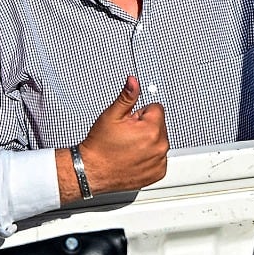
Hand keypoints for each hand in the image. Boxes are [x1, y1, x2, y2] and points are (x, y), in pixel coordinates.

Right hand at [73, 77, 167, 196]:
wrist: (93, 171)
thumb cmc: (100, 146)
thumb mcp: (111, 116)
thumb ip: (127, 96)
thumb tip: (134, 82)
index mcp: (152, 129)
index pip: (156, 109)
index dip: (140, 114)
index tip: (129, 123)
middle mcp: (160, 146)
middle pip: (159, 125)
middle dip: (145, 127)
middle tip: (127, 136)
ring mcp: (160, 161)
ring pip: (159, 141)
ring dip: (148, 142)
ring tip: (129, 147)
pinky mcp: (158, 172)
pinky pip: (159, 158)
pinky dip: (149, 157)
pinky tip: (134, 158)